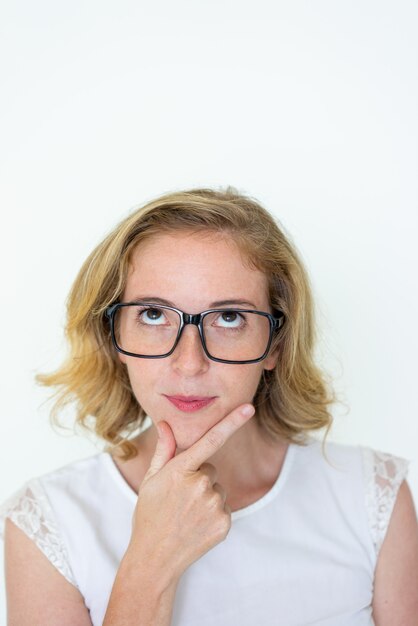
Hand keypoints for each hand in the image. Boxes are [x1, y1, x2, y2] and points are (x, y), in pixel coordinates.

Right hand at [128, 403, 254, 580]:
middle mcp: (200, 485)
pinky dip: (213, 514)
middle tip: (179, 497)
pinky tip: (196, 524)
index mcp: (180, 470)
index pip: (210, 439)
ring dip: (206, 496)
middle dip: (198, 478)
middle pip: (210, 469)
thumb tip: (166, 424)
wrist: (155, 557)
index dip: (232, 422)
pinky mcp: (224, 523)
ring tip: (186, 513)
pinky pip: (224, 507)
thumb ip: (164, 450)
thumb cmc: (150, 514)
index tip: (249, 407)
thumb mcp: (151, 479)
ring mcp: (214, 505)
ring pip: (217, 489)